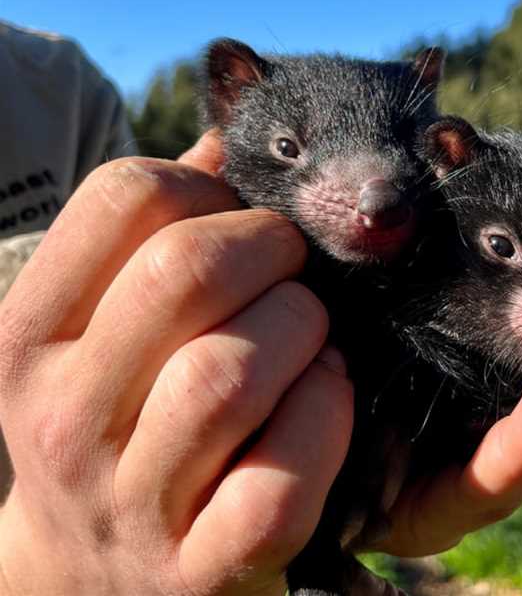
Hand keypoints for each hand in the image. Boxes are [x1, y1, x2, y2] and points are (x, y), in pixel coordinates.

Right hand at [0, 131, 352, 594]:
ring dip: (305, 335)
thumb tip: (229, 133)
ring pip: (233, 371)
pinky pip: (280, 477)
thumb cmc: (119, 419)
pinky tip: (326, 402)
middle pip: (189, 272)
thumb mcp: (102, 324)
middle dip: (273, 252)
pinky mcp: (202, 567)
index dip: (214, 191)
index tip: (243, 221)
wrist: (91, 580)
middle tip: (296, 274)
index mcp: (32, 332)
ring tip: (313, 341)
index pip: (129, 196)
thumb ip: (157, 229)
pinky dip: (325, 422)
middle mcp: (65, 415)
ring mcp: (130, 500)